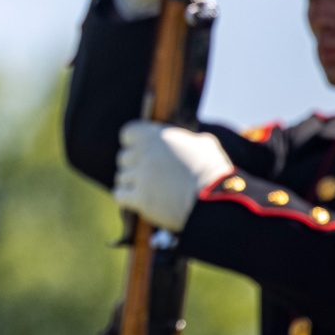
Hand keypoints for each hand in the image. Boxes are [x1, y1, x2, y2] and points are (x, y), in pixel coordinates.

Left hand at [114, 120, 231, 230]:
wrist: (214, 199)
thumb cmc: (213, 170)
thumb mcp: (204, 144)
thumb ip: (188, 140)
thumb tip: (189, 142)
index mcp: (157, 136)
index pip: (128, 134)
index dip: (133, 143)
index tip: (140, 151)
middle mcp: (144, 154)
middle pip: (123, 158)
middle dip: (133, 166)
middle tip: (146, 174)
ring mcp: (141, 176)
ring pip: (121, 178)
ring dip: (131, 184)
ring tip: (146, 189)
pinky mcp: (140, 198)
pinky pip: (120, 195)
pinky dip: (126, 198)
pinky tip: (136, 201)